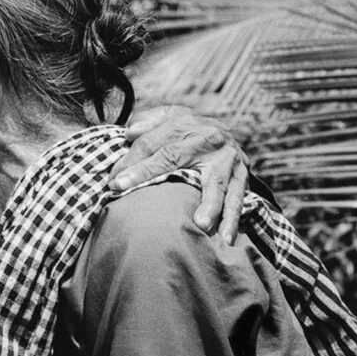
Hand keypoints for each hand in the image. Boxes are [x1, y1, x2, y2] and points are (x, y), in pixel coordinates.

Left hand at [109, 105, 248, 243]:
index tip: (114, 183)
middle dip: (148, 175)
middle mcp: (207, 137)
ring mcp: (227, 158)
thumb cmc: (185, 131)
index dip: (131, 162)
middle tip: (129, 194)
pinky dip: (233, 218)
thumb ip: (147, 121)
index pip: (152, 142)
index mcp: (185, 122)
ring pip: (215, 182)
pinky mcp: (242, 175)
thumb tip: (129, 133)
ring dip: (209, 205)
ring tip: (200, 224)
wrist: (224, 133)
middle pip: (173, 157)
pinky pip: (238, 198)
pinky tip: (225, 237)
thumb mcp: (167, 117)